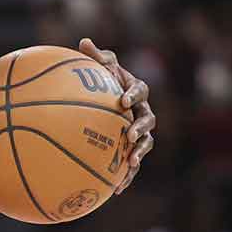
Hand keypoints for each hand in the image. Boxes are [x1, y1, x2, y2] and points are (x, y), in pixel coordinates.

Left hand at [79, 38, 154, 193]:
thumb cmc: (102, 81)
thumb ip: (96, 58)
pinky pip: (133, 163)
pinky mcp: (133, 149)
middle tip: (130, 134)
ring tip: (132, 164)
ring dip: (140, 153)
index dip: (133, 94)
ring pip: (146, 143)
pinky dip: (127, 175)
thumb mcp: (99, 67)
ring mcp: (140, 132)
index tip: (122, 100)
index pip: (140, 90)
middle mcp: (142, 111)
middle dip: (140, 127)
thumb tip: (83, 42)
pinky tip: (117, 190)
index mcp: (135, 91)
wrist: (107, 103)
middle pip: (148, 120)